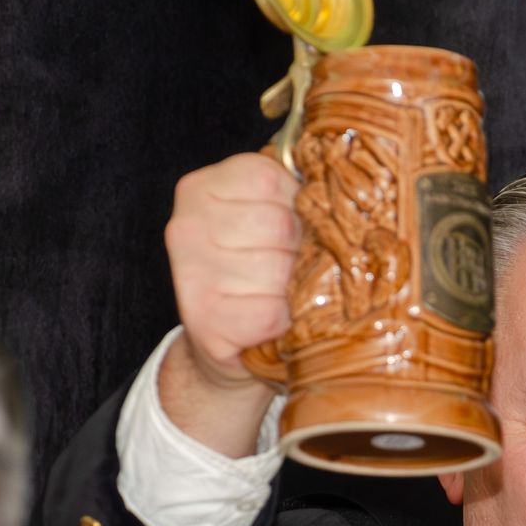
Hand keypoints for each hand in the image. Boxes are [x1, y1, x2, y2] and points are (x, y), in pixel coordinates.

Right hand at [164, 152, 299, 389]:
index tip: (294, 228)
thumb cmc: (258, 272)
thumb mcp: (269, 215)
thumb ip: (292, 194)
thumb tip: (340, 187)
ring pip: (277, 270)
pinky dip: (284, 321)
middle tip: (291, 270)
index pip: (269, 179)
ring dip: (294, 288)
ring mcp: (190, 275)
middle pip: (278, 225)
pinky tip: (274, 321)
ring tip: (283, 295)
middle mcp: (186, 227)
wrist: (231, 345)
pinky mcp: (204, 321)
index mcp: (200, 189)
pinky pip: (271, 313)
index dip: (298, 206)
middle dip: (299, 251)